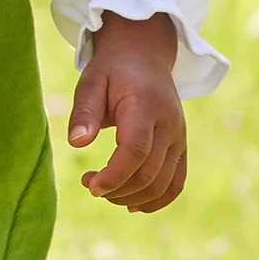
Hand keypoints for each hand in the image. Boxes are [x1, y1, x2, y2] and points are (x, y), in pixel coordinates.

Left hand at [67, 13, 189, 212]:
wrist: (145, 56)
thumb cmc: (113, 70)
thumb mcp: (92, 81)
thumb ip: (84, 111)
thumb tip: (77, 143)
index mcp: (146, 106)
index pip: (136, 150)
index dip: (114, 175)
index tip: (89, 184)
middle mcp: (169, 125)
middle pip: (149, 173)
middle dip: (117, 190)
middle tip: (89, 183)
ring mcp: (180, 138)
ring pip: (164, 184)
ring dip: (132, 198)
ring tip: (106, 191)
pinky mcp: (181, 147)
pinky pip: (177, 184)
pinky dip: (156, 200)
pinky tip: (131, 203)